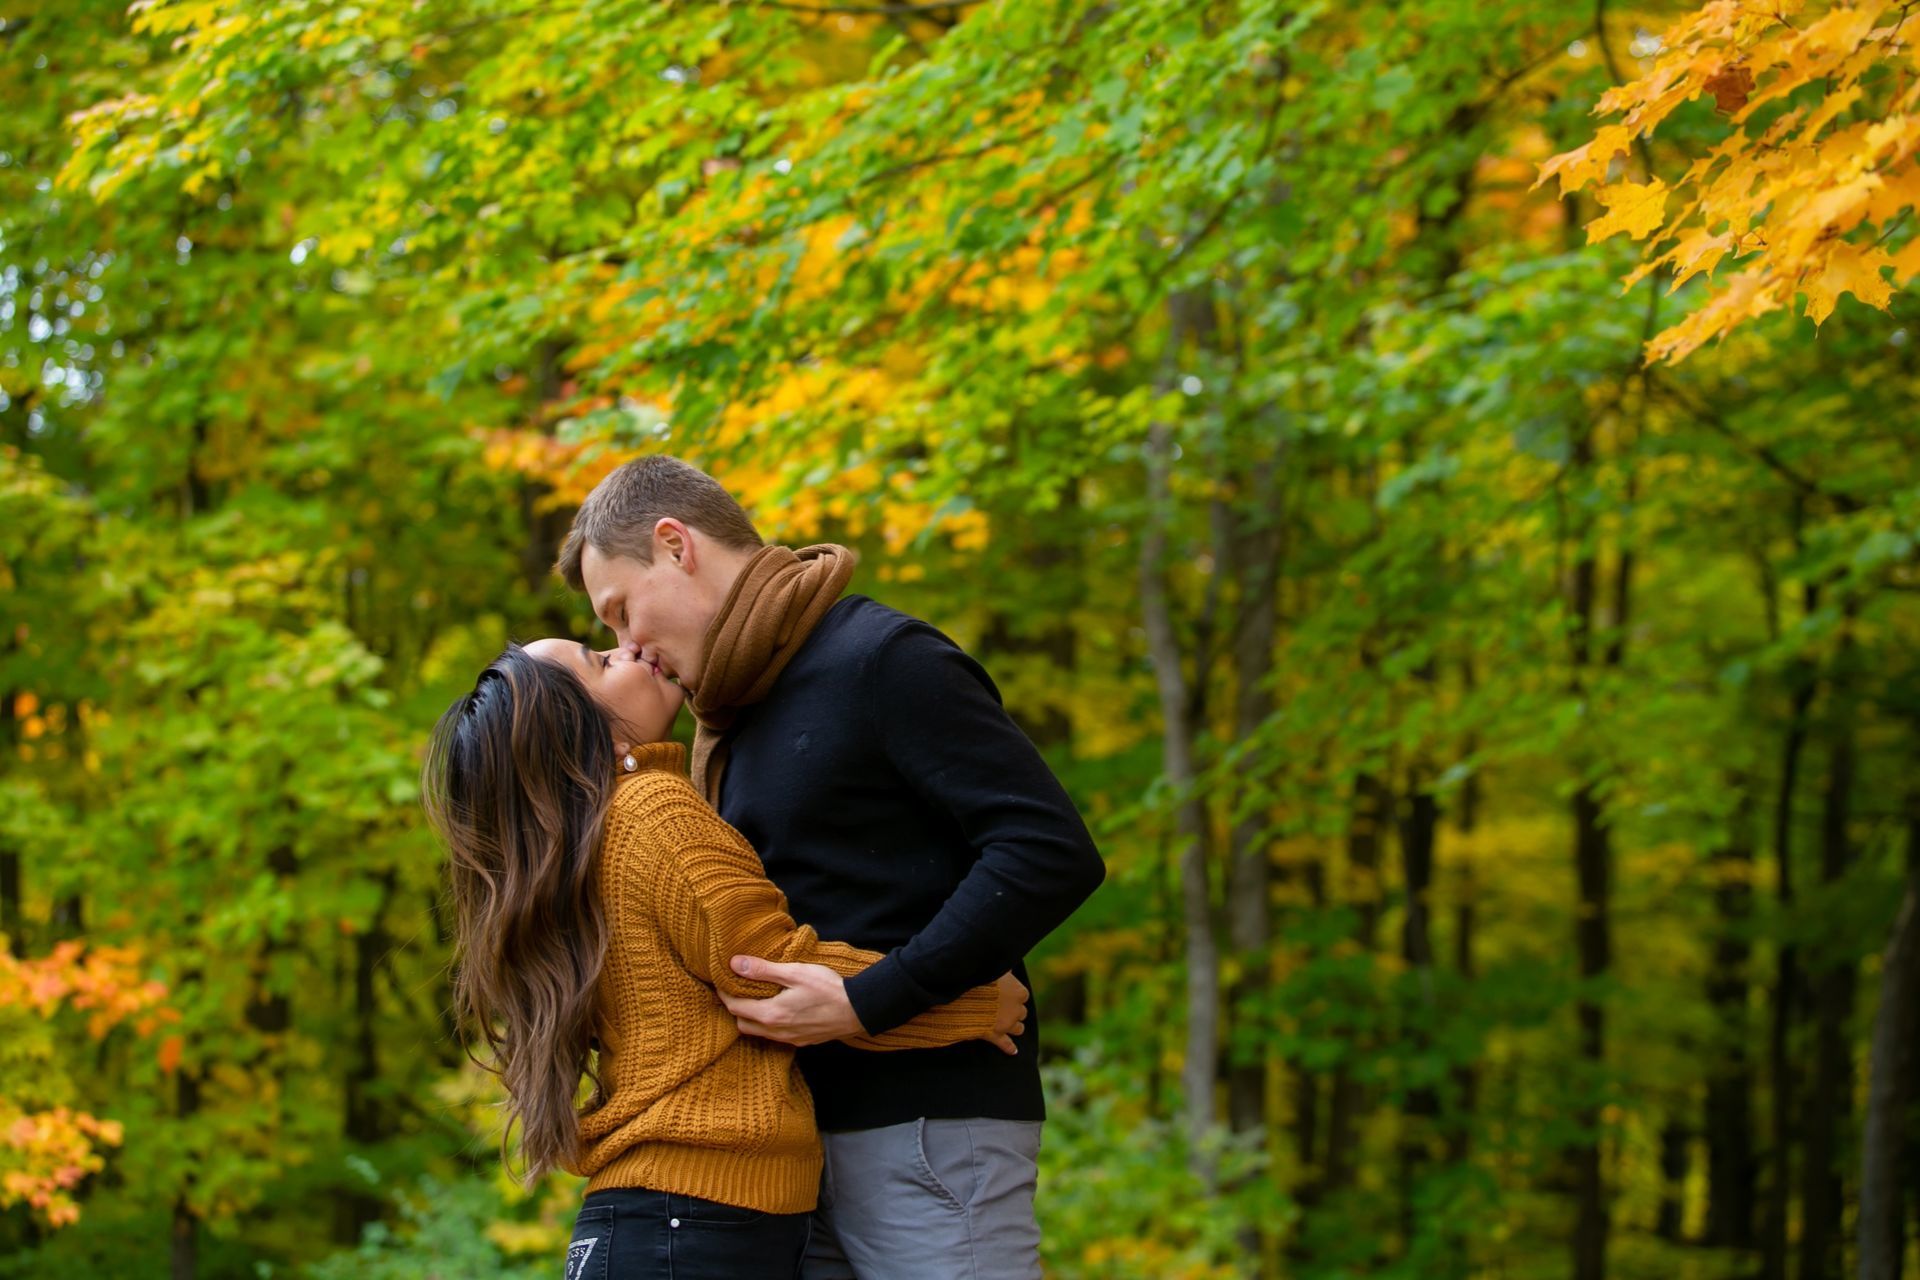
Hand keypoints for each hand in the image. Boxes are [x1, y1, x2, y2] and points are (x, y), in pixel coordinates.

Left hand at [720, 957, 865, 1045]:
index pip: (735, 1007)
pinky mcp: (802, 1042)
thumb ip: (763, 970)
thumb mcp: (794, 972)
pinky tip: (777, 1010)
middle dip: (734, 1009)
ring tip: (754, 999)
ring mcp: (790, 1039)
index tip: (721, 980)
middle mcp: (777, 1032)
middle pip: (743, 1024)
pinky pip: (775, 1036)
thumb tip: (735, 964)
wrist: (859, 1009)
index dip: (724, 993)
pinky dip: (768, 1025)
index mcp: (772, 1014)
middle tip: (735, 990)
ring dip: (752, 1018)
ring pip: (759, 1033)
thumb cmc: (828, 988)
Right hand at [984, 972, 1028, 1056]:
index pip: (1022, 995)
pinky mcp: (996, 1035)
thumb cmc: (978, 979)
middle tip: (1003, 1008)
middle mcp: (1017, 1009)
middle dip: (1014, 1011)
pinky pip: (1006, 1045)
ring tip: (1007, 1025)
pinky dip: (1010, 1048)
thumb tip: (1007, 964)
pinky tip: (1013, 1051)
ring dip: (1014, 1027)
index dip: (1013, 995)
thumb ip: (1002, 969)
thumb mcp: (993, 970)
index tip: (1005, 994)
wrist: (964, 997)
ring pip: (1018, 1029)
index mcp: (1018, 992)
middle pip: (1021, 1012)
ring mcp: (1007, 1024)